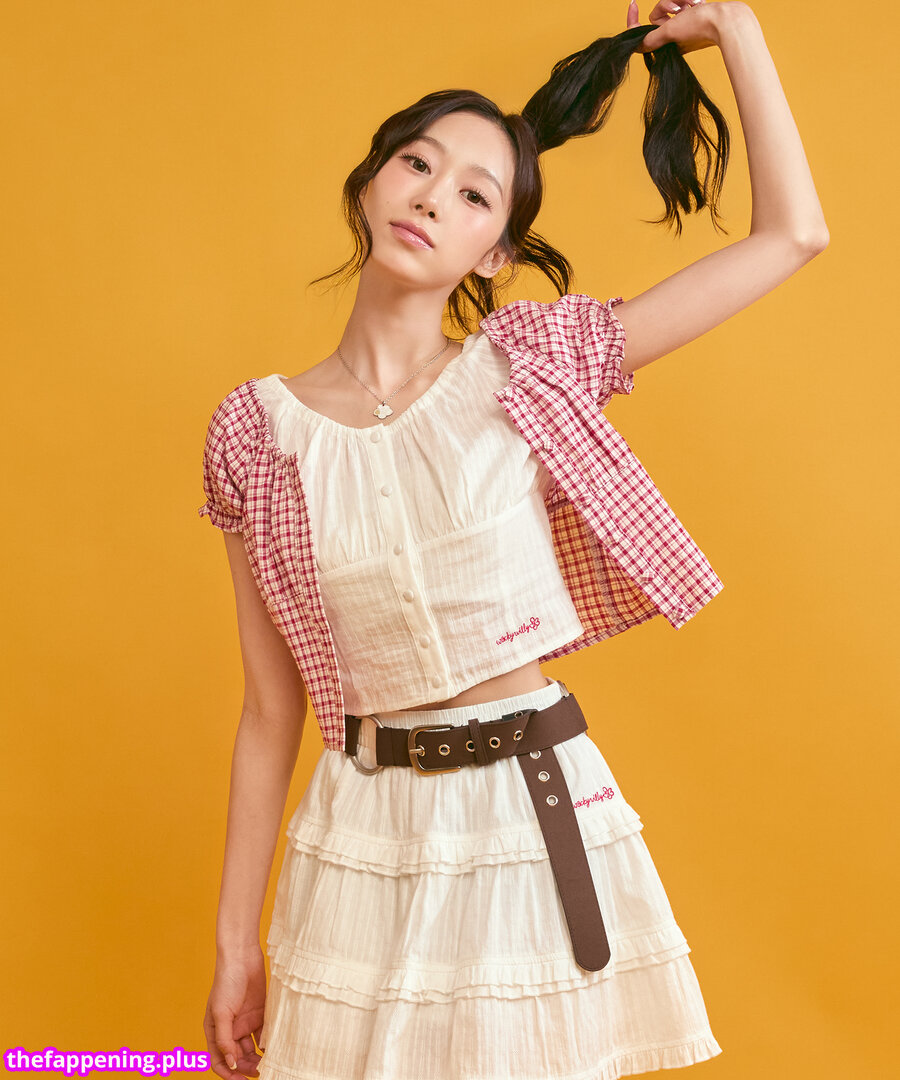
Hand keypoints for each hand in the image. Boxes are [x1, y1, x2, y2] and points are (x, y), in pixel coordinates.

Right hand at [202, 950, 266, 1078]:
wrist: (243, 957)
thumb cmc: (226, 982)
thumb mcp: (221, 1013)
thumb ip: (225, 1039)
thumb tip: (231, 1063)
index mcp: (216, 1031)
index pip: (219, 1060)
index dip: (228, 1073)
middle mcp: (230, 1030)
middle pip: (238, 1057)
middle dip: (246, 1067)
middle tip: (259, 1072)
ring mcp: (245, 1022)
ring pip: (251, 1049)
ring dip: (257, 1058)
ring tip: (268, 1063)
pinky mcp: (259, 1014)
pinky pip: (263, 1035)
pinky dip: (267, 1043)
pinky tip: (272, 1046)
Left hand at [627, 0, 729, 54]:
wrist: (726, 20)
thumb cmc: (699, 26)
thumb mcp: (669, 31)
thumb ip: (651, 38)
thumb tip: (637, 44)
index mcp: (665, 45)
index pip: (641, 35)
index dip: (633, 20)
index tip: (632, 4)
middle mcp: (673, 38)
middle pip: (657, 15)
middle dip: (666, 5)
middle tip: (678, 8)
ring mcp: (684, 28)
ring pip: (670, 7)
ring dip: (678, 0)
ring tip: (691, 3)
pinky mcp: (694, 19)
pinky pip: (683, 5)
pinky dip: (688, 0)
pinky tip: (698, 2)